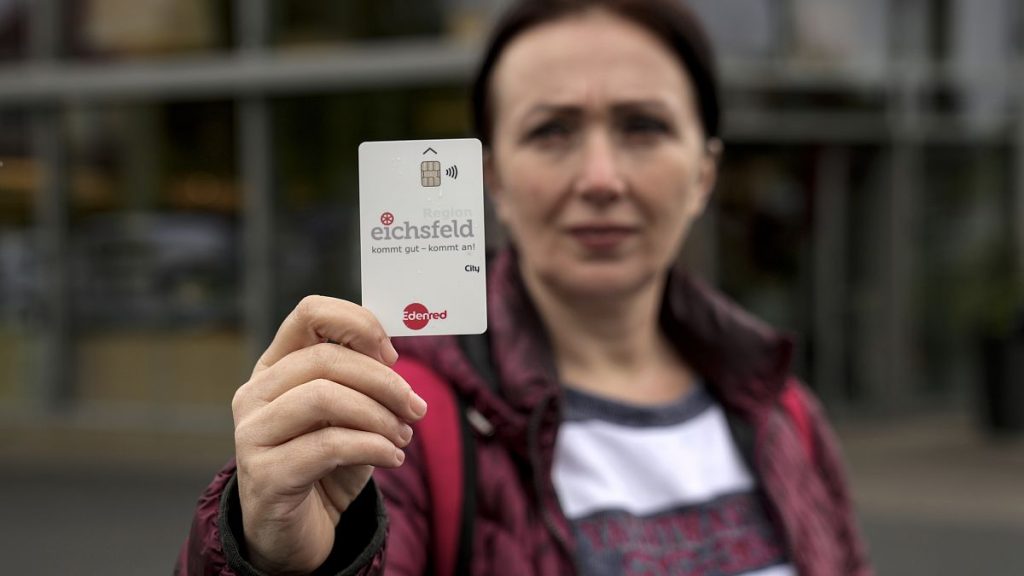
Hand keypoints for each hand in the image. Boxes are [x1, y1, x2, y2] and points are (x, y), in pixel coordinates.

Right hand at [231, 296, 426, 573]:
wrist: (297, 531)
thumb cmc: (326, 465)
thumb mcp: (350, 415)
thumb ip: (363, 382)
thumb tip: (391, 359)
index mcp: (275, 367)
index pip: (310, 313)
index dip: (358, 324)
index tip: (392, 355)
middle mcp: (255, 394)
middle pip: (325, 357)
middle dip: (383, 380)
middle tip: (415, 407)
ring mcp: (251, 433)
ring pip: (324, 397)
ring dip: (379, 416)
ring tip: (403, 436)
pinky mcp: (264, 474)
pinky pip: (328, 446)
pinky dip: (373, 447)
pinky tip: (392, 457)